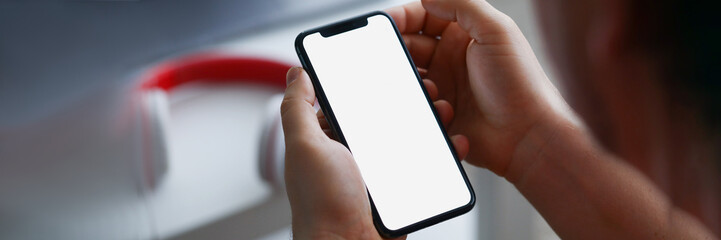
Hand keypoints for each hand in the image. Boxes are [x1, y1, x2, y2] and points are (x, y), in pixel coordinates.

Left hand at [281, 67, 468, 238]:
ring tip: (444, 114)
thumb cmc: (322, 206)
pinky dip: (441, 154)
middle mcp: (351, 156)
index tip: (393, 70)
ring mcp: (377, 175)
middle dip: (408, 101)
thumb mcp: (305, 147)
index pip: (349, 103)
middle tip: (428, 91)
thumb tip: (297, 72)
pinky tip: (452, 144)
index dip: (370, 84)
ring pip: (409, 140)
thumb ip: (297, 108)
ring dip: (430, 124)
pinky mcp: (400, 192)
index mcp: (327, 142)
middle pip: (384, 118)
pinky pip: (424, 168)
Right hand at [386, 0, 578, 180]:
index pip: (423, 16)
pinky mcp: (441, 115)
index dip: (403, 17)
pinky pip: (417, 108)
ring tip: (433, 92)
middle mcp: (452, 59)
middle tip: (401, 63)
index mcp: (464, 34)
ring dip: (415, 84)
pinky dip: (426, 109)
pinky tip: (447, 112)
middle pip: (410, 47)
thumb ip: (462, 5)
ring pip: (410, 79)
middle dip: (401, 53)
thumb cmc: (522, 84)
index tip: (386, 23)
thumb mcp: (496, 30)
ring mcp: (446, 87)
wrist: (529, 137)